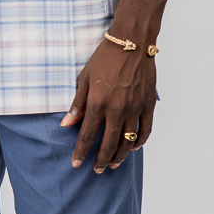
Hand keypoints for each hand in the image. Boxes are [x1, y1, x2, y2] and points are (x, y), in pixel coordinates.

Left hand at [62, 39, 155, 172]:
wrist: (131, 43)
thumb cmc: (105, 58)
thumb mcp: (85, 79)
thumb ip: (77, 104)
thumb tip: (66, 124)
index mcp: (98, 103)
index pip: (87, 135)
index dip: (81, 152)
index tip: (76, 163)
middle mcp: (117, 110)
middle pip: (109, 144)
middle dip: (100, 159)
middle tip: (96, 170)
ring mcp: (134, 108)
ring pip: (128, 141)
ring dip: (120, 155)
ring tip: (112, 164)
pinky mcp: (148, 105)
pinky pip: (145, 130)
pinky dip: (140, 141)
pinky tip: (133, 147)